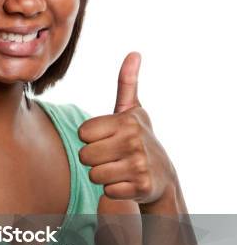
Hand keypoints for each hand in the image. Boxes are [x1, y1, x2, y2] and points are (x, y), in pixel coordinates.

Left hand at [77, 52, 174, 203]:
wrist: (162, 176)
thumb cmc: (139, 139)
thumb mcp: (132, 111)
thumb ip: (127, 83)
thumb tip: (134, 53)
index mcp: (125, 121)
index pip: (82, 133)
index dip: (91, 139)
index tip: (107, 139)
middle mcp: (133, 141)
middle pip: (85, 155)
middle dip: (94, 159)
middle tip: (112, 157)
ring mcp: (138, 164)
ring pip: (94, 174)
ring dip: (103, 175)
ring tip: (119, 169)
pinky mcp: (140, 186)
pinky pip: (106, 191)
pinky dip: (113, 190)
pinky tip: (126, 183)